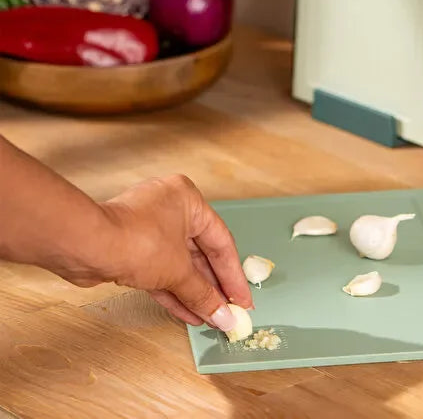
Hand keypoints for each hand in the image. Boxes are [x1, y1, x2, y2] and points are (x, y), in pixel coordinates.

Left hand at [98, 175, 252, 331]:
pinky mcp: (131, 246)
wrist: (87, 246)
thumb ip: (204, 294)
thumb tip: (224, 316)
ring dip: (193, 291)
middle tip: (227, 310)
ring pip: (178, 263)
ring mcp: (149, 226)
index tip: (242, 300)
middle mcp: (170, 207)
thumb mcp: (178, 271)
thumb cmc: (137, 241)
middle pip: (200, 252)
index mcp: (189, 199)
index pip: (220, 241)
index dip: (233, 274)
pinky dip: (172, 290)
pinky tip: (187, 313)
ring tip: (209, 317)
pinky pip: (159, 269)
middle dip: (212, 285)